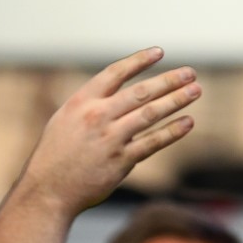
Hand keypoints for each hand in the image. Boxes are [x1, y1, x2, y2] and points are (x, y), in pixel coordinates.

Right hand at [16, 47, 199, 217]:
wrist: (47, 190)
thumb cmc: (56, 155)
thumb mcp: (64, 120)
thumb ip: (91, 104)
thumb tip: (119, 91)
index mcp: (81, 102)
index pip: (115, 73)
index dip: (139, 61)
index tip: (160, 52)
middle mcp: (96, 116)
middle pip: (140, 92)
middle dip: (169, 80)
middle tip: (190, 73)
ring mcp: (110, 138)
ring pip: (150, 113)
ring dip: (177, 100)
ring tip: (196, 91)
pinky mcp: (121, 160)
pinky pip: (153, 142)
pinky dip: (173, 131)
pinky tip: (188, 122)